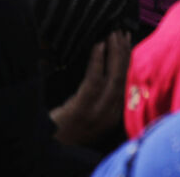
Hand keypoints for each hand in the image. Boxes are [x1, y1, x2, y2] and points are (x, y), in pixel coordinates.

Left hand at [50, 31, 132, 146]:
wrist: (49, 148)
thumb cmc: (65, 128)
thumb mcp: (87, 113)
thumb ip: (95, 94)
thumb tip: (99, 67)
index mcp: (114, 114)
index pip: (128, 82)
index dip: (130, 60)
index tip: (128, 41)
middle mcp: (111, 114)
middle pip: (125, 78)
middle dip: (125, 52)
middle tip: (122, 31)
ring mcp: (99, 113)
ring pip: (114, 77)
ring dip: (115, 53)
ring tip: (114, 34)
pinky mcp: (83, 109)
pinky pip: (94, 81)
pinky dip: (98, 61)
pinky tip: (98, 45)